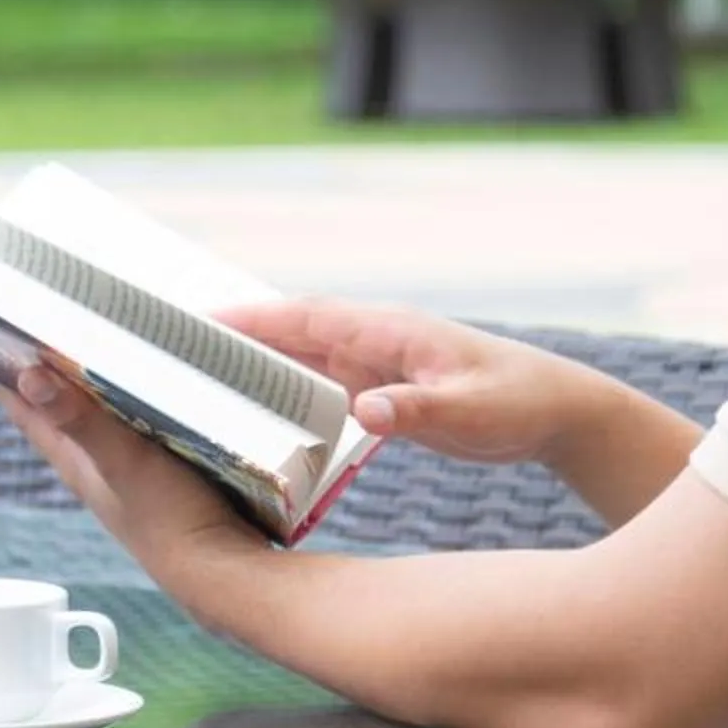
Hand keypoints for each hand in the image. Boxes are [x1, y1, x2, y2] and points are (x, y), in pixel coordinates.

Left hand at [0, 369, 262, 576]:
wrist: (223, 569)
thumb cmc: (171, 522)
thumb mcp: (122, 460)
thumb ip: (81, 420)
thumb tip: (30, 377)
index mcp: (78, 465)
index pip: (28, 414)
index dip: (9, 377)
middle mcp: (98, 469)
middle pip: (63, 413)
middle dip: (54, 373)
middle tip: (50, 331)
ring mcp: (132, 474)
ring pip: (104, 421)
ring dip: (101, 389)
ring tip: (103, 351)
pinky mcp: (168, 475)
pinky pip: (145, 428)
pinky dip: (143, 404)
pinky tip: (160, 392)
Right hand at [216, 297, 586, 464]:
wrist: (556, 409)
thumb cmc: (517, 402)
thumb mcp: (471, 411)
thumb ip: (418, 412)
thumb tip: (363, 410)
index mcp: (389, 330)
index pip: (305, 315)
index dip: (250, 316)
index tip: (196, 320)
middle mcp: (374, 338)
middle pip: (289, 330)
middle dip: (233, 335)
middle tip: (171, 348)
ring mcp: (374, 362)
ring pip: (299, 356)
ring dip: (252, 363)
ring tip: (193, 379)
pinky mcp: (379, 387)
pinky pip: (317, 383)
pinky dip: (282, 390)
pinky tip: (253, 413)